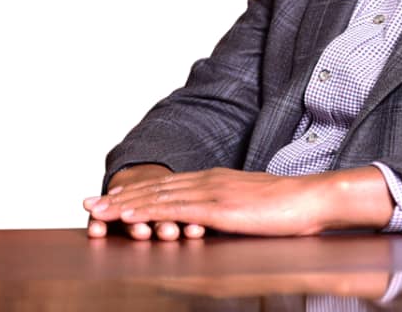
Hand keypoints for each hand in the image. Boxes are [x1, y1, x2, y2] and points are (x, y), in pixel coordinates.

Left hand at [83, 166, 392, 236]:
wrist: (312, 199)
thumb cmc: (289, 207)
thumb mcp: (252, 206)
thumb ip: (230, 209)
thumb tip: (217, 220)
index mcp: (216, 180)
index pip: (168, 186)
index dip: (137, 192)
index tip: (112, 197)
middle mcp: (208, 181)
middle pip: (155, 190)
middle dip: (119, 198)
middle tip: (89, 204)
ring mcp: (212, 193)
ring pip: (158, 199)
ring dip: (123, 205)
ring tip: (97, 211)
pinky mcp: (218, 209)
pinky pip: (175, 211)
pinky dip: (147, 213)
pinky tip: (128, 217)